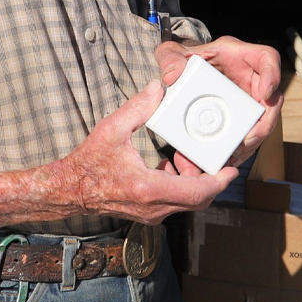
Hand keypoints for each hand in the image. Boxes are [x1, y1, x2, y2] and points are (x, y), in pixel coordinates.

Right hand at [56, 79, 236, 224]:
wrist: (69, 191)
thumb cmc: (88, 163)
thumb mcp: (111, 129)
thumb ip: (137, 107)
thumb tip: (158, 88)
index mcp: (148, 188)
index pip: (196, 192)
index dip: (218, 182)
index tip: (232, 169)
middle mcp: (153, 207)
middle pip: (198, 200)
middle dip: (210, 179)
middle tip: (213, 157)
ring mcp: (151, 214)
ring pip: (187, 202)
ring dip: (195, 182)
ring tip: (185, 157)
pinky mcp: (148, 214)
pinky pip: (175, 203)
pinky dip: (182, 186)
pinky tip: (171, 166)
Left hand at [155, 35, 283, 172]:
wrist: (185, 74)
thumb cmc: (185, 60)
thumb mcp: (172, 52)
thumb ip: (170, 58)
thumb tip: (172, 76)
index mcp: (240, 56)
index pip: (267, 58)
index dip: (272, 75)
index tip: (265, 93)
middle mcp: (251, 79)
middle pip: (272, 99)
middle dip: (263, 123)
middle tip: (246, 139)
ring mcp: (249, 100)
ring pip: (263, 122)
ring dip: (253, 141)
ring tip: (235, 154)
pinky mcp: (242, 118)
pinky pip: (249, 135)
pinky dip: (241, 149)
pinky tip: (229, 160)